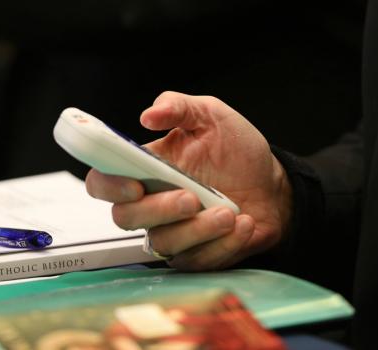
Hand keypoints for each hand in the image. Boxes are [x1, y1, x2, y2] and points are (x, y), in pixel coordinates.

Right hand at [86, 91, 291, 270]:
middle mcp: (154, 202)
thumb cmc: (237, 151)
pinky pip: (197, 260)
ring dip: (197, 230)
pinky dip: (222, 244)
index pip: (104, 182)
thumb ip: (178, 107)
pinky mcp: (197, 254)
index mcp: (147, 169)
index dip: (109, 186)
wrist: (274, 185)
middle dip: (158, 209)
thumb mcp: (211, 115)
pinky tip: (243, 225)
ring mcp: (174, 231)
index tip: (136, 184)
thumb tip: (148, 115)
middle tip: (191, 197)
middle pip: (125, 218)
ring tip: (229, 213)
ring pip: (164, 243)